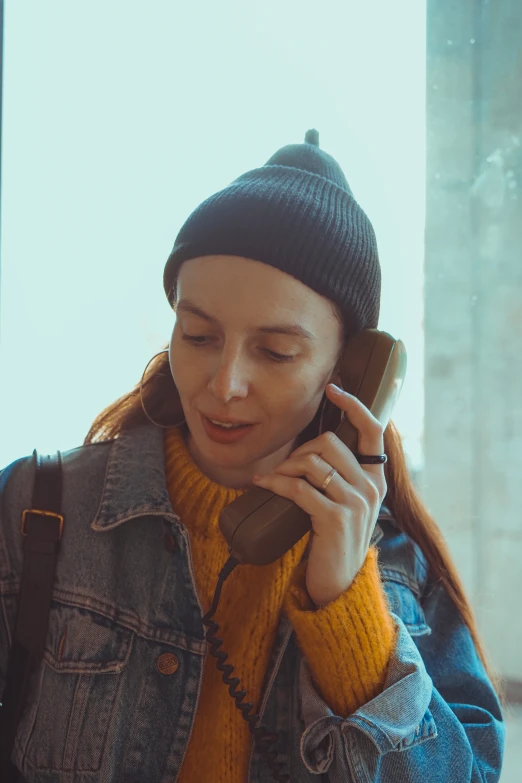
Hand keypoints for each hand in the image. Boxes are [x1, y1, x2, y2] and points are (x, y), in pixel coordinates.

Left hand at [252, 384, 386, 606]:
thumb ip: (341, 474)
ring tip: (272, 479)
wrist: (338, 582)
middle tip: (285, 468)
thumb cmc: (335, 537)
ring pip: (312, 462)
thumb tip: (316, 445)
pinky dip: (276, 483)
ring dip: (285, 467)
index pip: (373, 430)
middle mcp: (371, 486)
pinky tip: (264, 484)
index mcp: (376, 477)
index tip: (334, 389)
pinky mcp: (335, 518)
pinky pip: (299, 488)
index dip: (354, 406)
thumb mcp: (346, 501)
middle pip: (329, 442)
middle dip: (300, 450)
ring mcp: (356, 503)